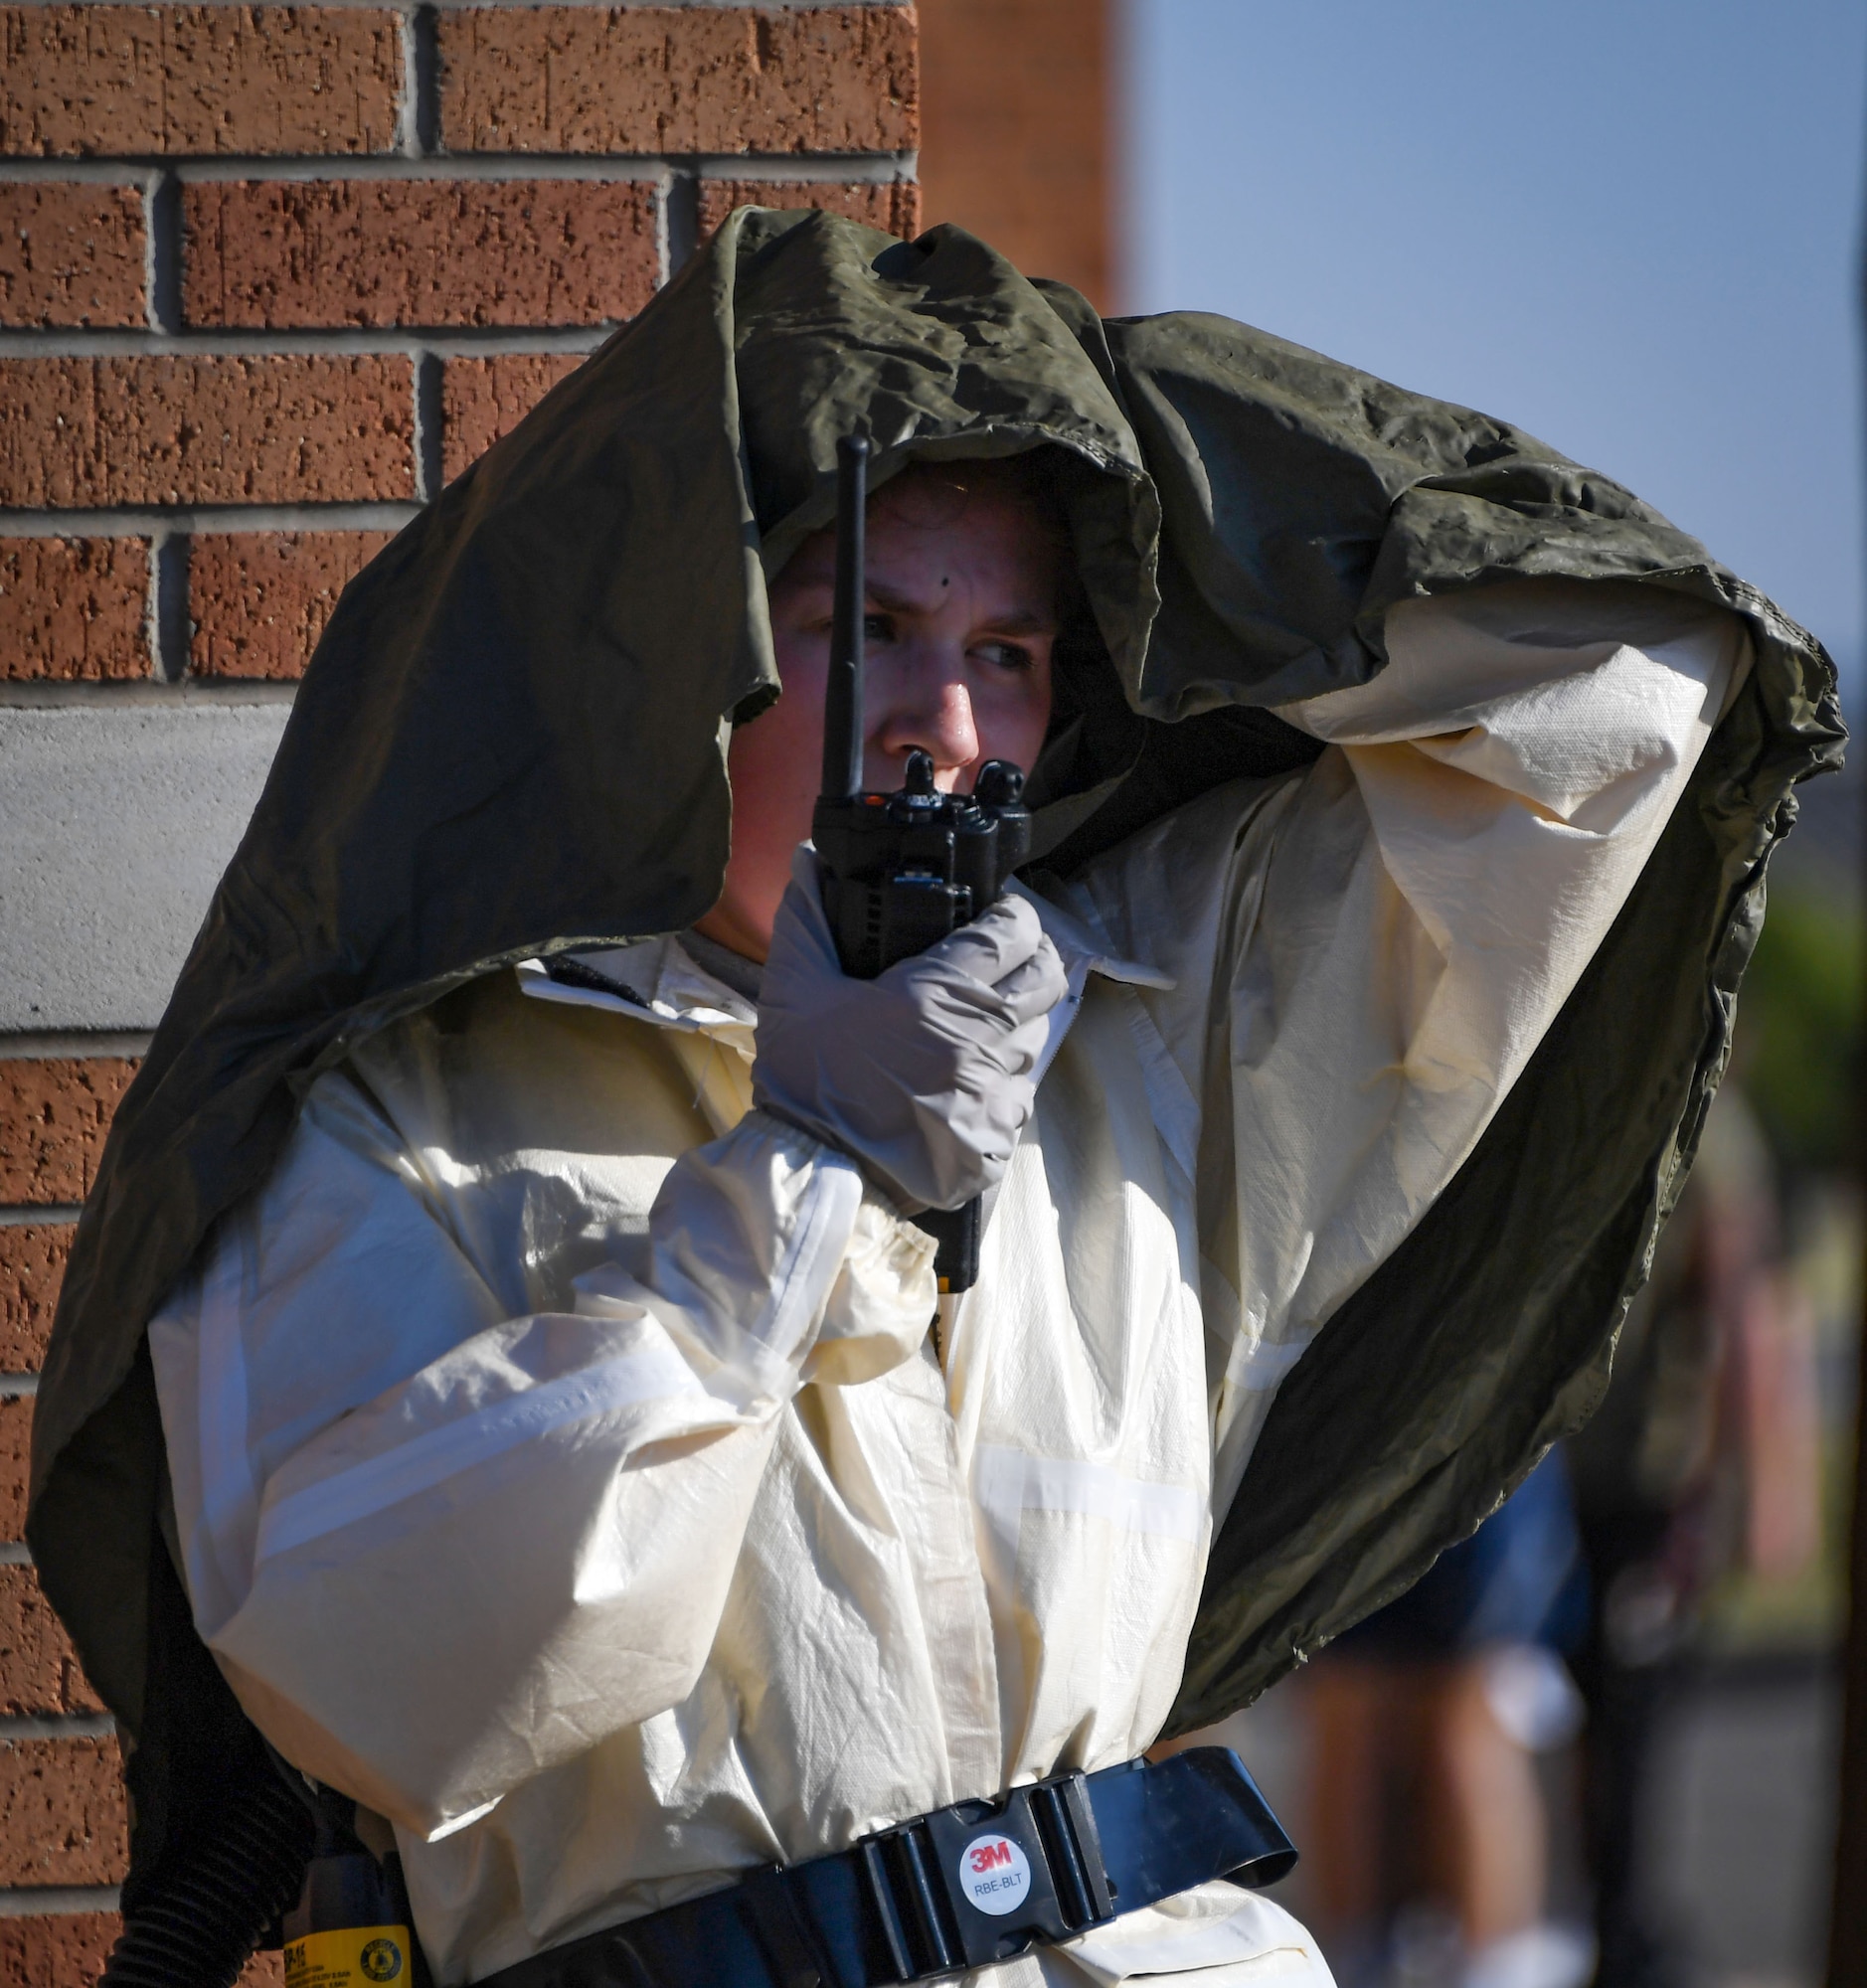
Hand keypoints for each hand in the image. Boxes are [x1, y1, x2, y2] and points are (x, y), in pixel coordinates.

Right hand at [751, 847, 1068, 1212]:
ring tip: (979, 1022)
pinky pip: (1020, 1095)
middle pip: (1046, 979)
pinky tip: (966, 1079)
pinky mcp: (998, 1138)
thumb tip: (807, 858)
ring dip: (1016, 1022)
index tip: (999, 915)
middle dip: (1032, 960)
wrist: (814, 1173)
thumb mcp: (795, 991)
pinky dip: (1002, 1081)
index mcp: (936, 995)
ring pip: (1036, 1037)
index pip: (1012, 934)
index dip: (1014, 916)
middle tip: (1005, 959)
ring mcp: (995, 1093)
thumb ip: (809, 920)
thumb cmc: (807, 1080)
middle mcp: (980, 1039)